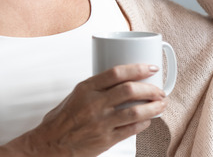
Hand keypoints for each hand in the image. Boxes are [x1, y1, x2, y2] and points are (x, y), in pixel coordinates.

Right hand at [0, 64, 166, 156]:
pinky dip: (143, 123)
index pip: (117, 73)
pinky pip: (131, 129)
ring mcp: (101, 122)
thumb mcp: (75, 95)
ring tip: (161, 105)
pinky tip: (147, 120)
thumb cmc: (61, 120)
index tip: (151, 68)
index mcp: (86, 89)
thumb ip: (96, 88)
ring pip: (135, 111)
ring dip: (153, 107)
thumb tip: (119, 81)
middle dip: (150, 89)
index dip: (138, 69)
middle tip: (159, 90)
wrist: (50, 144)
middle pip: (130, 90)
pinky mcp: (106, 139)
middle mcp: (94, 104)